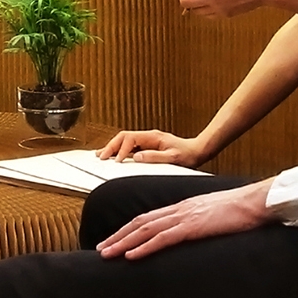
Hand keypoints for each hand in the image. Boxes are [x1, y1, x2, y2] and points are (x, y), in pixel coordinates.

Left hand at [95, 179, 275, 259]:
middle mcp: (178, 210)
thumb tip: (189, 235)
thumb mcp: (212, 216)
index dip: (128, 229)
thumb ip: (198, 224)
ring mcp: (185, 217)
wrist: (256, 202)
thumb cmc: (240, 211)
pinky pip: (163, 238)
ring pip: (145, 230)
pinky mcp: (193, 227)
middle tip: (101, 250)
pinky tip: (131, 256)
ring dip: (123, 242)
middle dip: (118, 236)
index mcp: (182, 208)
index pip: (148, 218)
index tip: (114, 240)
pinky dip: (144, 247)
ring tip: (107, 254)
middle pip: (140, 223)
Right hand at [97, 129, 213, 167]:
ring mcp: (147, 141)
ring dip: (112, 147)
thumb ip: (155, 157)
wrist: (197, 151)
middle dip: (110, 146)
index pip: (130, 138)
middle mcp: (148, 137)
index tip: (116, 161)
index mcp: (153, 137)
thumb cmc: (188, 154)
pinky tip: (113, 157)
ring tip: (100, 156)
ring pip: (124, 141)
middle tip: (100, 157)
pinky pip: (129, 147)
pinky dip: (119, 151)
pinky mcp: (148, 147)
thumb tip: (136, 156)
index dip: (121, 149)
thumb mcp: (173, 157)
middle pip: (123, 137)